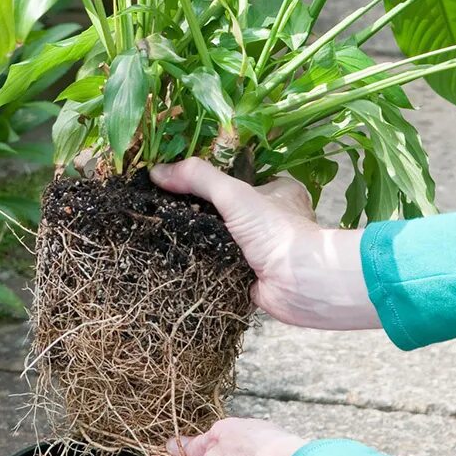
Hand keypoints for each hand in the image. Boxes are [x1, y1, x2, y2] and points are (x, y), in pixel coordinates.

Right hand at [151, 158, 380, 330]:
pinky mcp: (251, 275)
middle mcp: (273, 218)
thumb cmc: (275, 231)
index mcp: (278, 191)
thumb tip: (156, 171)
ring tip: (166, 231)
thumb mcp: (234, 193)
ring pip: (222, 238)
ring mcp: (262, 248)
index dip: (210, 178)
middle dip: (201, 211)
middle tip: (168, 208)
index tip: (179, 180)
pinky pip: (220, 264)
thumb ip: (198, 178)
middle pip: (227, 209)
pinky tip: (179, 258)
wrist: (300, 284)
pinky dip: (204, 264)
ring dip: (200, 239)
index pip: (238, 177)